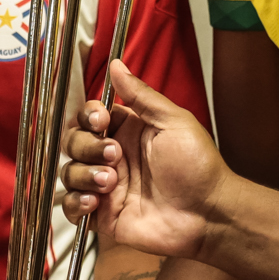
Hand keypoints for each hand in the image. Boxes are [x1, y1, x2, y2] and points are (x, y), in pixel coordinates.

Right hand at [60, 61, 232, 261]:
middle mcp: (113, 157)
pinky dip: (74, 202)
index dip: (88, 117)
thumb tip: (116, 64)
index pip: (89, 117)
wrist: (209, 213)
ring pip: (69, 173)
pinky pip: (71, 207)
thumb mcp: (174, 121)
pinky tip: (94, 201)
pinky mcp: (104, 215)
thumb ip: (142, 95)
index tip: (102, 121)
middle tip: (115, 155)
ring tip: (111, 182)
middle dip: (86, 146)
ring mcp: (107, 186)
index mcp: (128, 131)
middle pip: (73, 142)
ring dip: (83, 174)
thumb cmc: (199, 167)